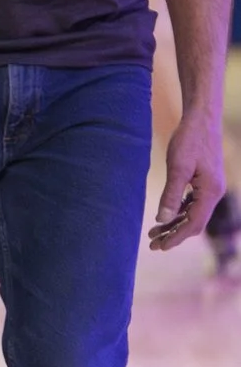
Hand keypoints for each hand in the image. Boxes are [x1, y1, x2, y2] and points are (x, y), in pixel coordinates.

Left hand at [150, 108, 226, 249]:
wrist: (202, 119)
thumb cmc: (189, 140)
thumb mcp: (177, 167)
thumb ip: (170, 194)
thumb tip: (162, 219)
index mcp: (210, 192)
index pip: (193, 224)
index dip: (176, 237)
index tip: (160, 247)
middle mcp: (213, 192)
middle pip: (194, 222)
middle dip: (174, 234)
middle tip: (152, 245)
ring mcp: (210, 187)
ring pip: (193, 213)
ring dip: (174, 224)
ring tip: (153, 233)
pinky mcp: (205, 181)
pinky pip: (192, 203)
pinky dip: (179, 212)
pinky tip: (165, 216)